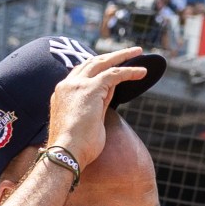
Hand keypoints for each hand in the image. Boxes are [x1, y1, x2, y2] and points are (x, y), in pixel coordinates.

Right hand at [46, 46, 148, 168]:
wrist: (66, 153)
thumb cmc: (76, 147)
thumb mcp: (88, 122)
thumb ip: (97, 105)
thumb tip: (110, 93)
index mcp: (62, 93)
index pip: (81, 73)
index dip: (97, 67)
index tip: (111, 66)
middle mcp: (67, 85)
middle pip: (92, 62)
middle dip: (111, 56)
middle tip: (129, 52)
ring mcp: (78, 85)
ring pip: (103, 62)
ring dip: (122, 56)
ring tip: (138, 53)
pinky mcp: (91, 88)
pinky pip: (114, 74)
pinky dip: (129, 71)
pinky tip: (142, 72)